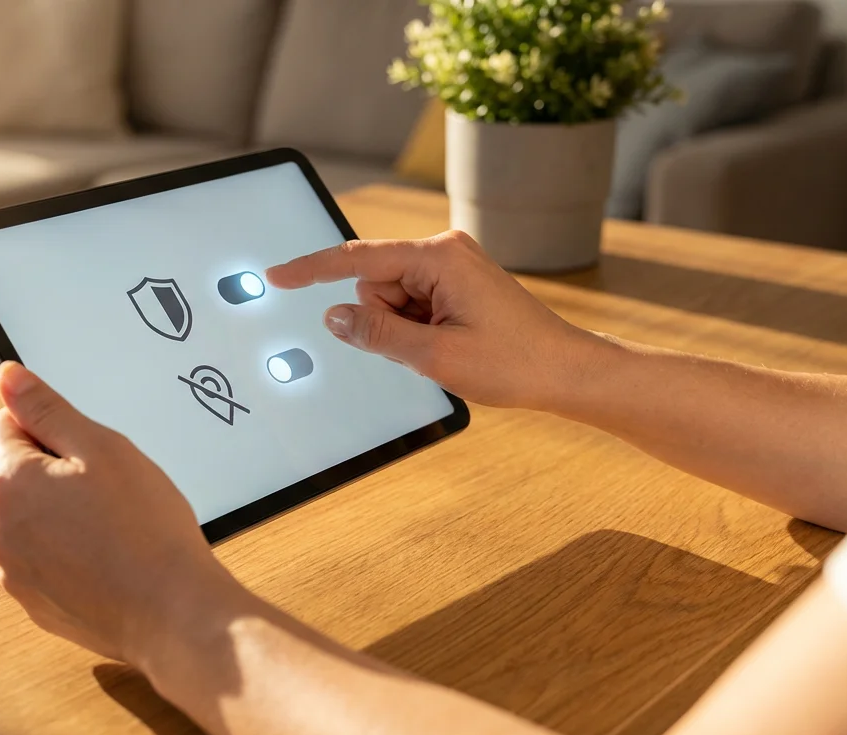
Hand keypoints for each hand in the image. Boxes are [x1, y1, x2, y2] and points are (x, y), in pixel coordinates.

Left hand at [0, 362, 237, 663]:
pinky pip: (47, 561)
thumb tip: (8, 377)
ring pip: (34, 520)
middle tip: (111, 490)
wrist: (173, 613)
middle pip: (18, 476)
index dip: (53, 430)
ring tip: (114, 529)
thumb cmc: (146, 530)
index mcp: (7, 483)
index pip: (6, 426)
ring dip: (63, 516)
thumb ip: (47, 409)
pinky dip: (71, 555)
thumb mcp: (102, 447)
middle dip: (57, 474)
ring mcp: (14, 573)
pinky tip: (110, 561)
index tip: (90, 452)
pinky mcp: (36, 604)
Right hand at [266, 230, 607, 409]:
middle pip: (376, 284)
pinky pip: (414, 305)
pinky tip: (454, 343)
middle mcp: (445, 250)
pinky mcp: (459, 283)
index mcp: (439, 256)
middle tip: (430, 347)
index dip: (313, 271)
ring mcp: (453, 266)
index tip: (278, 277)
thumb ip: (376, 333)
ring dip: (406, 330)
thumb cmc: (516, 362)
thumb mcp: (435, 355)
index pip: (357, 260)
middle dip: (386, 322)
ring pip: (393, 299)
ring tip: (449, 347)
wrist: (567, 372)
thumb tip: (333, 316)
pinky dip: (420, 329)